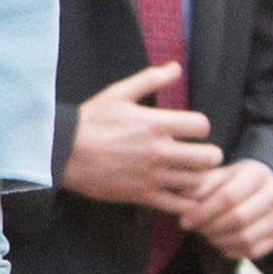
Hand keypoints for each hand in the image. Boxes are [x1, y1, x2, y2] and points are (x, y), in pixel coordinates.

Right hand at [60, 63, 218, 211]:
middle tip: (200, 154)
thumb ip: (150, 80)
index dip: (200, 127)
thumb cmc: (90, 122)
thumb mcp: (118, 94)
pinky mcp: (143, 196)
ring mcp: (152, 176)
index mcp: (156, 124)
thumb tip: (176, 68)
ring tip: (189, 173)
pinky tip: (179, 193)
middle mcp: (159, 151)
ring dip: (197, 177)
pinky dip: (185, 202)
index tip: (192, 130)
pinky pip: (178, 205)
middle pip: (208, 157)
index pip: (202, 126)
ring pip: (196, 181)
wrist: (64, 153)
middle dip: (209, 155)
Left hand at [180, 158, 272, 262]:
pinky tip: (218, 241)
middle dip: (210, 227)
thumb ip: (201, 185)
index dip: (203, 212)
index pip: (228, 196)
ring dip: (218, 240)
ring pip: (245, 237)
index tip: (184, 221)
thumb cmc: (233, 182)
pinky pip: (251, 251)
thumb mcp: (218, 176)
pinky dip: (230, 250)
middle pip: (238, 218)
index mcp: (258, 174)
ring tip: (205, 233)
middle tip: (194, 229)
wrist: (262, 191)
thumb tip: (184, 201)